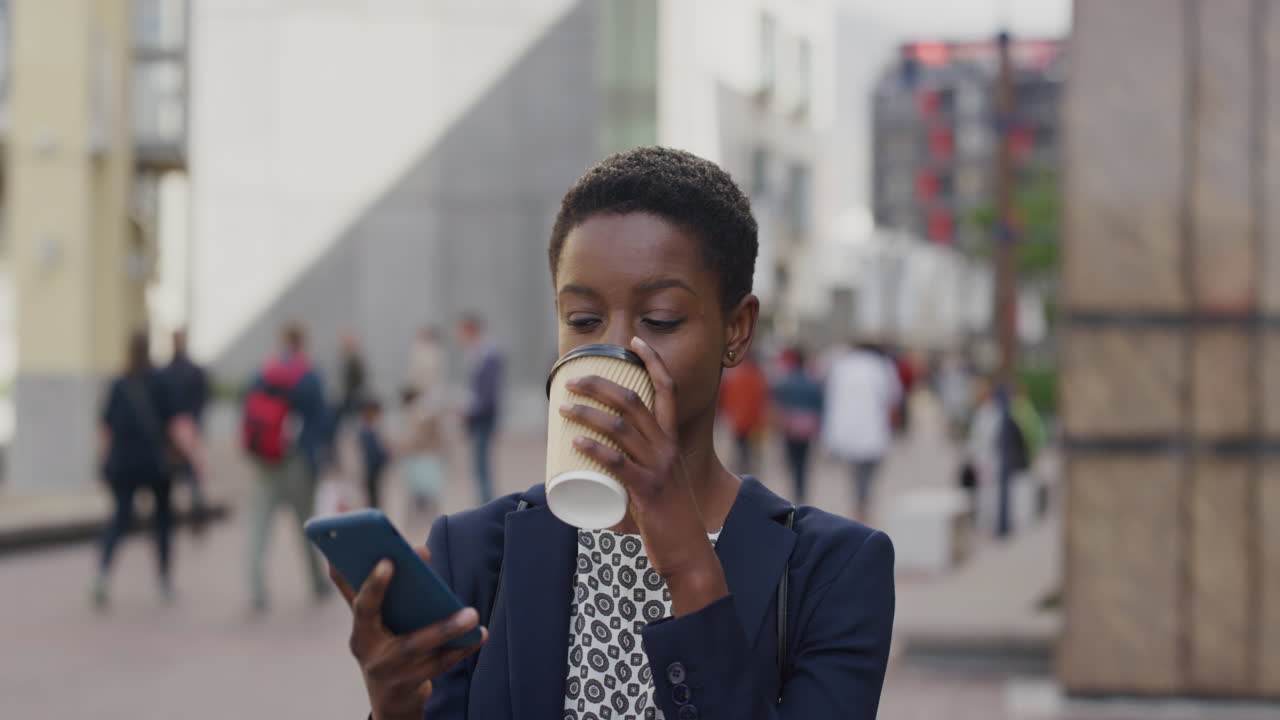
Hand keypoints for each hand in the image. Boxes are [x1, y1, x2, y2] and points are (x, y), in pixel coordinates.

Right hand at [331, 550, 486, 719]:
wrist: (390, 697)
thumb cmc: (387, 644)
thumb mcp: (377, 622)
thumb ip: (383, 589)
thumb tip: (413, 550)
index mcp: (358, 625)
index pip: (358, 600)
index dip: (370, 582)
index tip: (387, 559)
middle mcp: (365, 647)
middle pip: (377, 617)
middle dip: (384, 588)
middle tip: (427, 572)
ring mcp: (385, 669)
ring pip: (415, 645)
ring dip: (445, 628)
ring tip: (472, 614)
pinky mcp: (406, 685)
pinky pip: (436, 665)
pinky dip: (459, 650)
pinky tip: (479, 635)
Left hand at [558, 337, 727, 613]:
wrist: (688, 553)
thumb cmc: (668, 519)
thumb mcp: (658, 482)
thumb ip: (634, 469)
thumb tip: (599, 463)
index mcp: (672, 441)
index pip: (667, 390)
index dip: (652, 362)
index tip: (634, 341)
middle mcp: (667, 448)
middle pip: (634, 401)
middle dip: (601, 383)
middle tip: (571, 380)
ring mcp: (658, 468)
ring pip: (620, 427)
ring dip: (588, 413)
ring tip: (562, 408)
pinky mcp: (647, 490)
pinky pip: (617, 462)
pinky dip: (594, 448)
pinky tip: (574, 441)